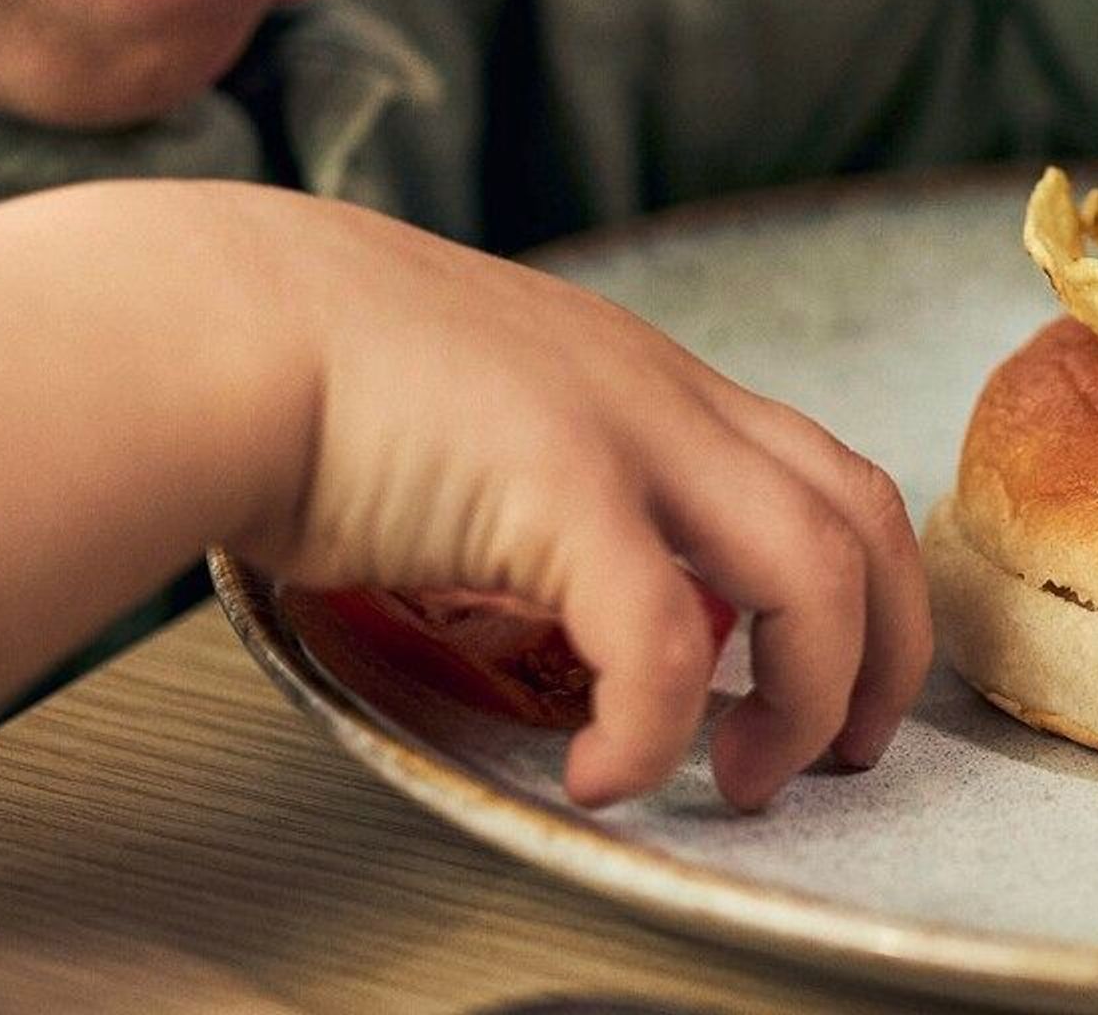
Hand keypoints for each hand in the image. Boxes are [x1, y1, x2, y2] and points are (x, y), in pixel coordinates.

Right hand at [0, 181, 923, 815]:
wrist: (218, 320)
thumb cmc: (304, 375)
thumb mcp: (472, 415)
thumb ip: (538, 491)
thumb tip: (552, 611)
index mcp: (644, 377)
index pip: (821, 468)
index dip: (857, 584)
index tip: (824, 676)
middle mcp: (660, 393)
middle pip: (861, 516)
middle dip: (879, 652)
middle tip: (838, 751)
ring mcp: (622, 431)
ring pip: (811, 571)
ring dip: (805, 696)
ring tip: (743, 776)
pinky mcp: (559, 488)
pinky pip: (663, 639)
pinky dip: (657, 729)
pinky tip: (604, 778)